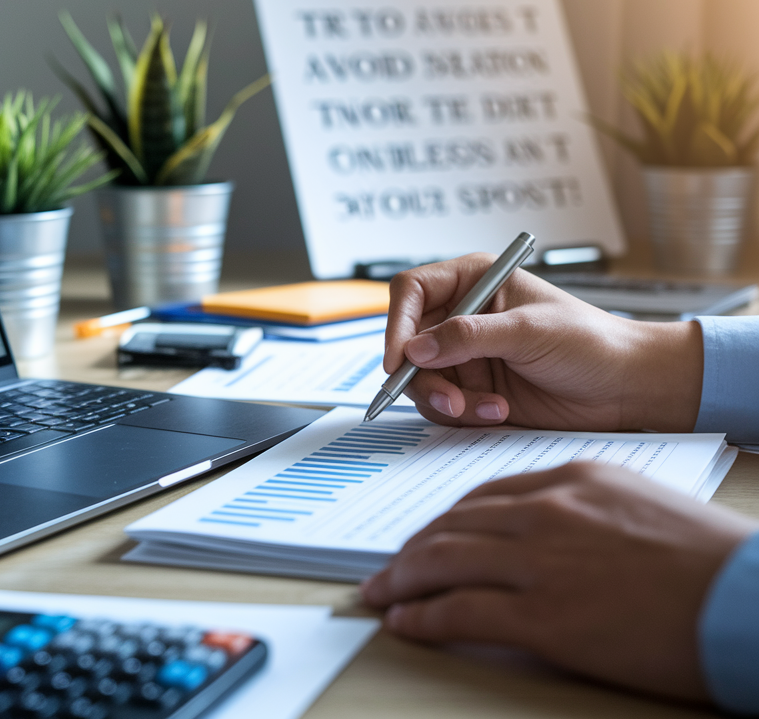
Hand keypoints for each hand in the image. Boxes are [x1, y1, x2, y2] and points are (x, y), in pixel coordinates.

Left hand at [360, 462, 757, 700]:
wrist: (750, 600)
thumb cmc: (712, 562)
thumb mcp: (642, 507)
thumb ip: (586, 510)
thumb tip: (549, 533)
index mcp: (573, 480)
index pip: (484, 495)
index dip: (445, 519)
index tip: (428, 535)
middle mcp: (546, 513)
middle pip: (453, 524)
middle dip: (411, 548)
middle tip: (389, 567)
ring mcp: (539, 563)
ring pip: (441, 560)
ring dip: (401, 579)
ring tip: (381, 593)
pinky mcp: (541, 617)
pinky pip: (457, 611)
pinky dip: (420, 616)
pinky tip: (405, 623)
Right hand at [385, 255, 703, 430]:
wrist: (626, 388)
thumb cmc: (592, 342)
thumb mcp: (529, 331)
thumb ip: (468, 337)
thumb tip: (415, 349)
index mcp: (473, 282)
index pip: (411, 292)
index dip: (398, 323)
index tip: (400, 359)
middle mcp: (462, 316)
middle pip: (408, 343)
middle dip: (424, 377)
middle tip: (450, 399)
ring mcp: (465, 356)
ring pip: (421, 380)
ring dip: (448, 400)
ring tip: (489, 408)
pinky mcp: (473, 390)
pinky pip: (442, 405)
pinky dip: (464, 414)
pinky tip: (499, 412)